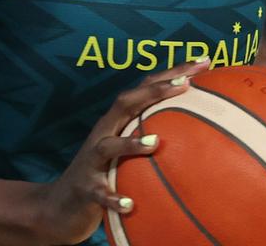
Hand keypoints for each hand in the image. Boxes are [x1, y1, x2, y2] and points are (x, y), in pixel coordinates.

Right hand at [35, 58, 210, 244]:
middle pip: (125, 104)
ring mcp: (92, 161)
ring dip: (131, 143)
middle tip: (185, 84)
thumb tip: (204, 135)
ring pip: (108, 146)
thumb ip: (152, 137)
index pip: (145, 89)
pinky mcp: (85, 188)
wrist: (61, 205)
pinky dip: (113, 197)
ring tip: (155, 143)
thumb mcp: (127, 153)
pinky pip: (100, 192)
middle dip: (154, 91)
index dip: (172, 72)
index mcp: (117, 122)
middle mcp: (103, 134)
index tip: (204, 61)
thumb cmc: (104, 175)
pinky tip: (129, 204)